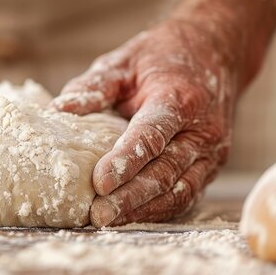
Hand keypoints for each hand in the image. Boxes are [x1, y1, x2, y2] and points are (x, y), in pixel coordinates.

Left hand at [53, 21, 234, 226]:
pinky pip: (187, 194)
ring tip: (109, 221)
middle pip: (165, 171)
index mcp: (179, 98)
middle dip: (131, 197)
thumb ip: (94, 85)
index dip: (126, 161)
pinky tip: (132, 217)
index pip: (152, 135)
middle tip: (98, 215)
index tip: (99, 182)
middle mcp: (202, 129)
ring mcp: (212, 152)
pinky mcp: (211, 165)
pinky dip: (160, 209)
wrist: (215, 52)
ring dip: (144, 210)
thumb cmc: (162, 58)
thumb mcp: (124, 60)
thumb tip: (59, 109)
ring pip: (179, 190)